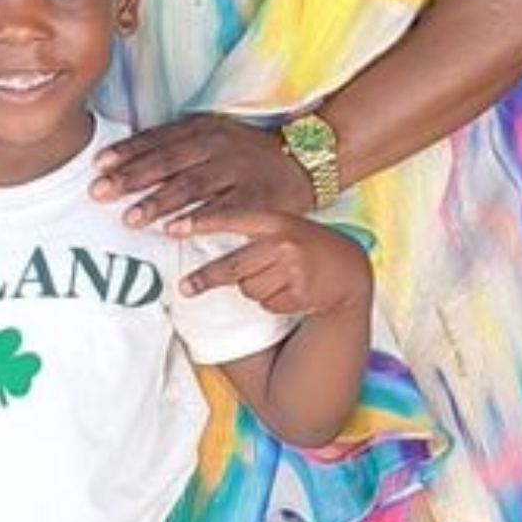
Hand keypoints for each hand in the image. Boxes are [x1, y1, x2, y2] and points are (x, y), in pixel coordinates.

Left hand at [98, 112, 314, 231]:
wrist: (306, 160)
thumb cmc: (249, 154)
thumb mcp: (213, 136)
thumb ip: (177, 145)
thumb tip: (126, 160)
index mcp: (203, 128)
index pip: (157, 139)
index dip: (126, 152)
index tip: (98, 167)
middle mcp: (218, 145)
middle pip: (168, 161)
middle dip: (131, 178)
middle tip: (100, 194)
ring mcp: (238, 169)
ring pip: (191, 185)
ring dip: (158, 202)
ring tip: (131, 218)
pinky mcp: (258, 195)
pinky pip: (224, 209)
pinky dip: (199, 220)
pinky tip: (176, 230)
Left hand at [182, 203, 370, 322]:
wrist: (348, 269)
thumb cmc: (307, 246)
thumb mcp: (284, 227)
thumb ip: (253, 228)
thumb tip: (205, 236)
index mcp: (276, 220)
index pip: (231, 218)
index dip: (201, 223)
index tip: (173, 228)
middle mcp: (283, 242)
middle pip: (233, 266)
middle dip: (206, 278)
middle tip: (185, 287)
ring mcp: (292, 269)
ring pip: (248, 288)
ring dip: (254, 289)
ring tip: (276, 279)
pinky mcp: (299, 293)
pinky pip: (266, 303)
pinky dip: (272, 301)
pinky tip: (290, 291)